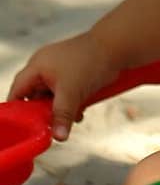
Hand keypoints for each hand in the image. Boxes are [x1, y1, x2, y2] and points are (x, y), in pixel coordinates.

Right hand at [7, 32, 121, 140]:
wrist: (115, 48)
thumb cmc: (90, 60)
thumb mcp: (72, 92)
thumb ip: (62, 115)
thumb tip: (58, 137)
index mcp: (37, 66)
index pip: (17, 90)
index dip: (18, 109)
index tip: (25, 126)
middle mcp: (45, 67)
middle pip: (34, 97)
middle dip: (43, 113)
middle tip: (50, 126)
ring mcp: (59, 71)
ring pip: (51, 98)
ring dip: (59, 111)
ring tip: (70, 118)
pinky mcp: (72, 75)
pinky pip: (64, 95)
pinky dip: (69, 105)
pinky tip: (79, 112)